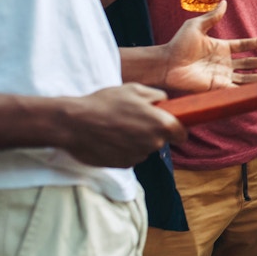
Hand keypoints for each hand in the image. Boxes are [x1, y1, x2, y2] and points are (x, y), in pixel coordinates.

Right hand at [62, 84, 185, 166]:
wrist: (75, 124)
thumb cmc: (105, 103)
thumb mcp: (135, 90)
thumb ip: (157, 96)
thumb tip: (165, 102)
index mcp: (161, 124)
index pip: (181, 134)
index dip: (176, 128)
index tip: (168, 124)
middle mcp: (154, 143)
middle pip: (161, 140)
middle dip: (153, 132)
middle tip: (135, 120)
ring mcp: (138, 156)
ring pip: (145, 148)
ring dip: (138, 141)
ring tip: (118, 127)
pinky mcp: (123, 165)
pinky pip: (131, 156)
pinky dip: (125, 149)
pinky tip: (111, 138)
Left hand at [162, 1, 256, 93]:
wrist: (166, 64)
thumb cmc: (178, 44)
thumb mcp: (196, 26)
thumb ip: (212, 16)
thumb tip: (224, 2)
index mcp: (221, 48)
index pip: (244, 45)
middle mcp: (224, 63)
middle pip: (251, 63)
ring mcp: (222, 76)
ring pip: (248, 77)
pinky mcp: (217, 88)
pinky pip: (237, 89)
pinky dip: (251, 90)